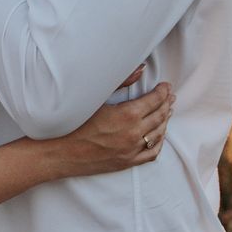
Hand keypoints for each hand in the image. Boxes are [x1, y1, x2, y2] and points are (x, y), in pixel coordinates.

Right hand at [55, 82, 174, 177]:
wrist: (61, 152)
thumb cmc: (74, 123)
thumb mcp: (96, 98)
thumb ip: (121, 82)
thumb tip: (140, 69)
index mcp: (127, 115)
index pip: (154, 101)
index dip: (163, 92)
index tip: (166, 86)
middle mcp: (134, 134)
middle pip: (159, 116)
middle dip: (166, 103)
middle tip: (170, 95)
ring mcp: (132, 150)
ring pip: (158, 134)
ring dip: (165, 120)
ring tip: (168, 111)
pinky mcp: (128, 162)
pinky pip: (152, 153)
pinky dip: (159, 142)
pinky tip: (160, 134)